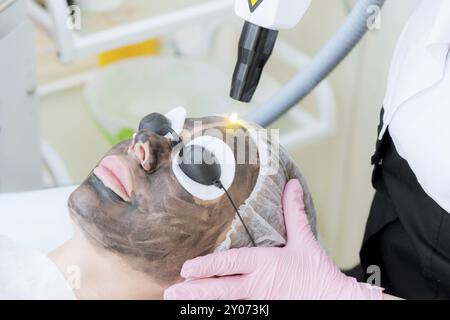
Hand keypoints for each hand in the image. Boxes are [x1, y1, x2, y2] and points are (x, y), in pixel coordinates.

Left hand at [164, 179, 382, 299]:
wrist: (335, 301)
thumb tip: (291, 185)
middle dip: (193, 290)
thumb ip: (294, 212)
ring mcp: (259, 302)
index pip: (230, 264)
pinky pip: (236, 312)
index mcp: (265, 264)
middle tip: (170, 291)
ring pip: (223, 304)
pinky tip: (202, 309)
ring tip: (177, 301)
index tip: (186, 268)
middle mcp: (257, 286)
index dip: (206, 266)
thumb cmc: (318, 273)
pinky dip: (216, 310)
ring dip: (199, 303)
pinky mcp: (264, 311)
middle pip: (219, 289)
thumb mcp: (305, 241)